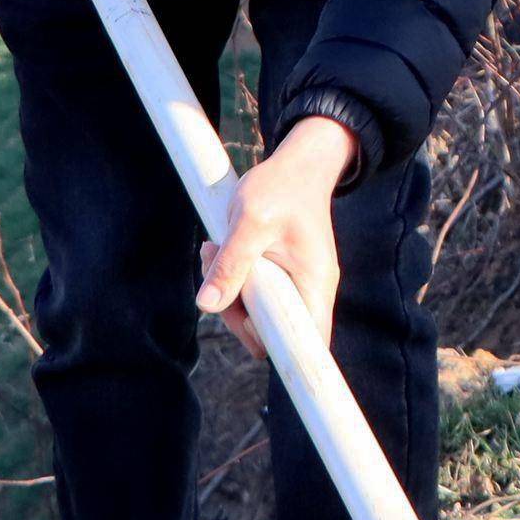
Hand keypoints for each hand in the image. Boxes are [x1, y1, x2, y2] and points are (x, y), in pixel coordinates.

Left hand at [198, 115, 355, 361]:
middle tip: (214, 268)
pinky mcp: (279, 277)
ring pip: (256, 315)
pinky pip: (252, 295)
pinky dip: (231, 280)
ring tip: (213, 250)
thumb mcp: (249, 221)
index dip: (283, 355)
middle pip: (271, 334)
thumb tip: (206, 305)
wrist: (298, 163)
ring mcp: (294, 286)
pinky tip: (219, 250)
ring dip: (227, 292)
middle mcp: (309, 292)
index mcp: (313, 285)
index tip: (249, 335)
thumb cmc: (280, 187)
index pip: (308, 345)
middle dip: (235, 312)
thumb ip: (230, 264)